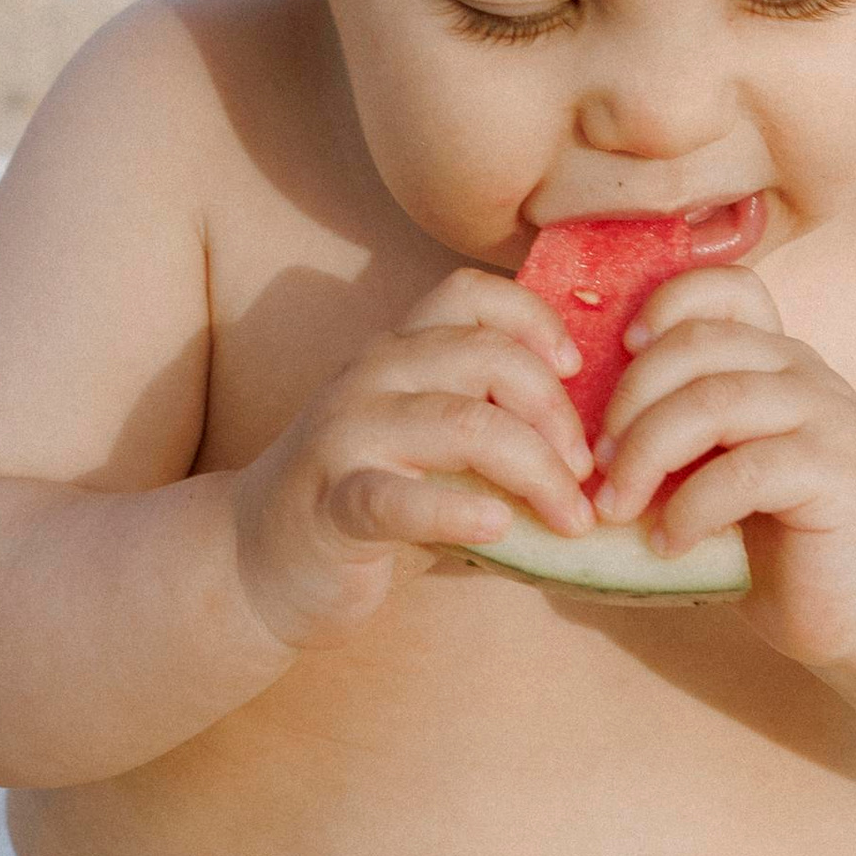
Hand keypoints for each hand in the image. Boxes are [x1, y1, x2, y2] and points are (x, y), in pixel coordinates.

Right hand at [229, 268, 597, 650]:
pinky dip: (457, 509)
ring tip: (569, 517)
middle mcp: (370, 377)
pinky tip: (497, 527)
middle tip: (587, 474)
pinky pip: (401, 498)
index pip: (470, 294)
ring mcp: (345, 435)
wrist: (258, 561)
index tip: (575, 370)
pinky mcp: (331, 503)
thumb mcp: (428, 445)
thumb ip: (490, 425)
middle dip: (556, 414)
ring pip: (464, 424)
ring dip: (535, 471)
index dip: (534, 318)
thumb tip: (597, 442)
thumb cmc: (366, 500)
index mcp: (396, 352)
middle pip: (486, 357)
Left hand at [592, 265, 855, 671]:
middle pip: (698, 347)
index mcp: (776, 360)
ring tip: (617, 508)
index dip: (665, 305)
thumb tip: (573, 426)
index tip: (620, 353)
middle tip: (596, 467)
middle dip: (629, 403)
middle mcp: (806, 373)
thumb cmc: (776, 541)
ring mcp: (829, 418)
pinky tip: (669, 544)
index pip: (725, 290)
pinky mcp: (838, 473)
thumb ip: (677, 432)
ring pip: (715, 403)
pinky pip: (745, 472)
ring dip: (648, 455)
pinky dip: (690, 508)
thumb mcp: (716, 470)